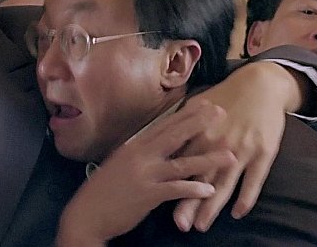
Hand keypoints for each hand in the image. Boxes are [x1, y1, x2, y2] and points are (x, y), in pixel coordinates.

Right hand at [56, 100, 235, 245]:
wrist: (86, 214)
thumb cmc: (102, 191)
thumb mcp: (120, 164)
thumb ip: (138, 154)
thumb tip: (155, 146)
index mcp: (133, 146)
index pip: (163, 125)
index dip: (185, 114)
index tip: (204, 103)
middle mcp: (139, 155)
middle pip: (174, 136)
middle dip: (200, 123)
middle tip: (222, 112)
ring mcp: (143, 174)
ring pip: (181, 163)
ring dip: (208, 159)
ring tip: (230, 155)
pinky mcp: (146, 195)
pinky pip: (175, 190)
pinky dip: (192, 189)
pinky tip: (209, 190)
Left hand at [174, 61, 296, 231]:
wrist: (260, 84)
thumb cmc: (225, 96)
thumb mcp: (198, 104)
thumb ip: (181, 124)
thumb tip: (160, 137)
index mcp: (199, 132)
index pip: (182, 163)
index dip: (170, 183)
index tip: (157, 200)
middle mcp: (217, 143)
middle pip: (200, 178)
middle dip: (189, 202)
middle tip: (180, 224)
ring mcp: (241, 149)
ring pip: (225, 184)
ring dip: (213, 206)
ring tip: (202, 225)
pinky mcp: (263, 153)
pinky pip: (254, 181)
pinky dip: (246, 198)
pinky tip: (238, 213)